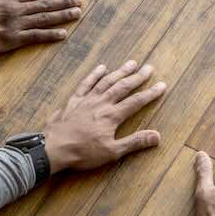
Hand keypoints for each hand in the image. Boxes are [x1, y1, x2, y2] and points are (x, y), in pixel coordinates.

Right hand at [0, 0, 80, 54]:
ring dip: (62, 16)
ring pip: (44, 19)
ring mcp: (16, 25)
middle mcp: (17, 10)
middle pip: (45, 5)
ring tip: (77, 14)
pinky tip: (63, 34)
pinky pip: (35, 37)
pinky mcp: (12, 40)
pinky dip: (50, 35)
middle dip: (64, 3)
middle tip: (80, 1)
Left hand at [44, 61, 165, 173]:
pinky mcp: (74, 100)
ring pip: (107, 81)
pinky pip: (86, 83)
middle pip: (123, 87)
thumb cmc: (82, 152)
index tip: (162, 85)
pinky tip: (102, 67)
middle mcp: (102, 103)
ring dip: (120, 72)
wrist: (53, 148)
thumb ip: (134, 142)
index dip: (150, 93)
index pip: (136, 102)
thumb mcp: (112, 152)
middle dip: (137, 77)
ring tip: (131, 63)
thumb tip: (157, 136)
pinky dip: (94, 75)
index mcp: (112, 116)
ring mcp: (87, 100)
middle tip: (149, 68)